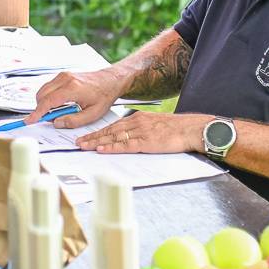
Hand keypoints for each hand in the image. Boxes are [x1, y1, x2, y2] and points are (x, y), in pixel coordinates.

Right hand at [28, 69, 121, 128]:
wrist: (110, 80)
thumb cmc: (103, 96)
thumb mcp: (92, 114)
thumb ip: (73, 121)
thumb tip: (56, 122)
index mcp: (72, 88)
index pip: (48, 101)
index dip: (37, 113)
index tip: (29, 121)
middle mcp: (65, 79)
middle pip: (42, 95)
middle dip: (41, 109)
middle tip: (51, 119)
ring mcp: (63, 75)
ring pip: (43, 91)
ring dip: (45, 103)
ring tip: (58, 112)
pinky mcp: (62, 75)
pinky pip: (48, 87)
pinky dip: (49, 97)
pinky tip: (60, 104)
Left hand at [76, 110, 203, 153]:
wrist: (191, 129)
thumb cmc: (176, 129)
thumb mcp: (154, 125)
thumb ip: (140, 130)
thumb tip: (128, 138)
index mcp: (138, 118)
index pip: (113, 126)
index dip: (98, 132)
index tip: (86, 137)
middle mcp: (136, 123)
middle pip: (109, 131)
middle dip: (92, 137)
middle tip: (78, 142)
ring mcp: (141, 132)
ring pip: (113, 138)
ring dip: (97, 142)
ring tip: (83, 146)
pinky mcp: (147, 142)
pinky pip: (125, 145)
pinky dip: (112, 148)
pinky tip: (101, 149)